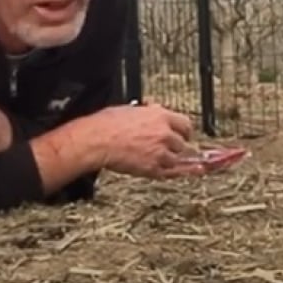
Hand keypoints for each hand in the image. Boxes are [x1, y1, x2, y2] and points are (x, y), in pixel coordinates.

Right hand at [85, 103, 204, 179]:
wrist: (97, 140)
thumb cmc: (107, 124)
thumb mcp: (131, 109)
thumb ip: (148, 112)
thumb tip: (152, 110)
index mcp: (160, 116)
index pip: (185, 124)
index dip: (184, 131)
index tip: (183, 134)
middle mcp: (164, 134)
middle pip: (182, 143)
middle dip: (175, 146)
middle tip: (169, 148)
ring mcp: (160, 152)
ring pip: (176, 159)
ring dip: (170, 159)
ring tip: (160, 159)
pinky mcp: (152, 168)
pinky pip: (169, 172)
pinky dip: (174, 172)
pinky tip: (181, 172)